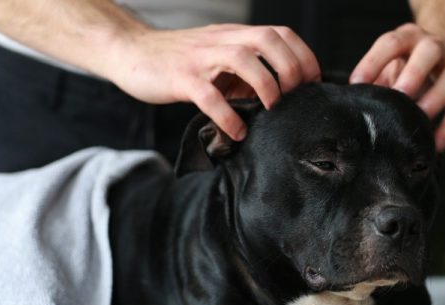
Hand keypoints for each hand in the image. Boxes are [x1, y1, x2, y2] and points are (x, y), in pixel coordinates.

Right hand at [106, 24, 320, 139]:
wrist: (131, 52)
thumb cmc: (179, 61)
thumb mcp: (218, 61)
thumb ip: (245, 74)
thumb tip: (276, 97)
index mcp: (233, 35)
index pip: (279, 33)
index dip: (302, 55)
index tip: (312, 82)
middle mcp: (221, 41)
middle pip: (267, 38)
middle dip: (290, 66)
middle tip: (294, 95)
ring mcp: (200, 58)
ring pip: (241, 58)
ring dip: (265, 84)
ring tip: (272, 109)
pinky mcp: (180, 78)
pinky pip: (208, 95)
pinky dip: (227, 115)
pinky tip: (237, 132)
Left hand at [350, 23, 444, 151]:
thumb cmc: (409, 65)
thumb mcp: (392, 65)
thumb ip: (377, 81)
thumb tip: (359, 107)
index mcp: (410, 38)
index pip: (392, 43)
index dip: (373, 62)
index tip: (357, 84)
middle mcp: (435, 46)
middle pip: (430, 51)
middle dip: (414, 74)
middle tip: (399, 95)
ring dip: (436, 99)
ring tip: (418, 121)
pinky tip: (435, 144)